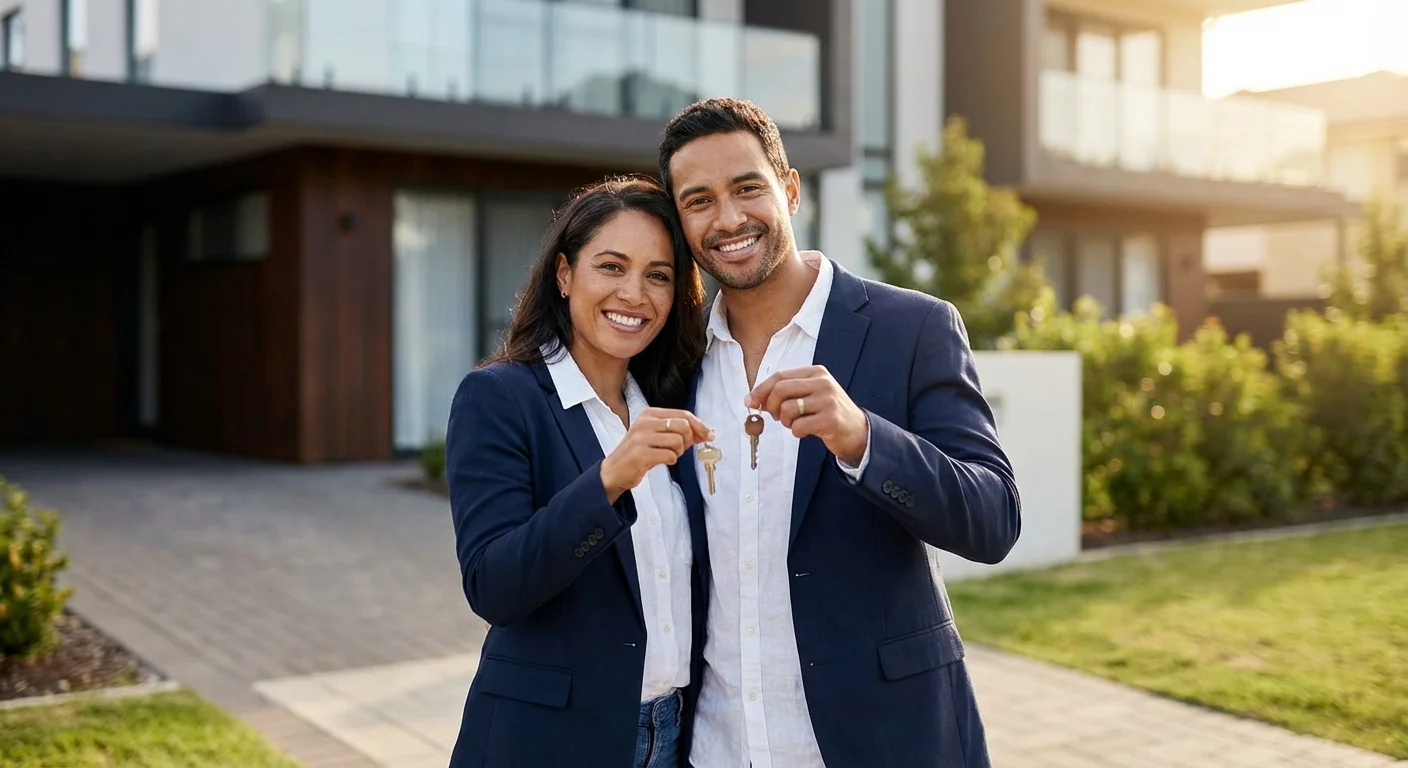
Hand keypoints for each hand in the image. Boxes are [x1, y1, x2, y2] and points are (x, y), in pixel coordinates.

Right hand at [600, 408, 713, 501]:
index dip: (699, 425)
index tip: (709, 435)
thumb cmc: (639, 453)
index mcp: (649, 414)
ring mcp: (641, 437)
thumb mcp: (658, 437)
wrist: (615, 471)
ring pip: (678, 441)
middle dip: (688, 440)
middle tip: (680, 449)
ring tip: (667, 455)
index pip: (683, 414)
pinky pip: (670, 455)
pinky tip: (661, 461)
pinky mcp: (641, 454)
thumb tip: (706, 432)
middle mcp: (644, 422)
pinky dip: (670, 460)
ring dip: (678, 452)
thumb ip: (680, 432)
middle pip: (683, 425)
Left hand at [746, 366, 868, 465]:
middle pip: (780, 390)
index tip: (749, 401)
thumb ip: (787, 392)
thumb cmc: (828, 412)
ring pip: (788, 409)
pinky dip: (796, 432)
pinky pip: (798, 427)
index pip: (780, 376)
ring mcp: (828, 400)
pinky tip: (806, 432)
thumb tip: (754, 399)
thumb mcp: (811, 395)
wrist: (857, 431)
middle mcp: (823, 382)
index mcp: (816, 372)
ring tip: (795, 424)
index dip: (761, 389)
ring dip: (785, 421)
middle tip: (775, 417)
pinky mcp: (830, 419)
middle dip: (771, 406)